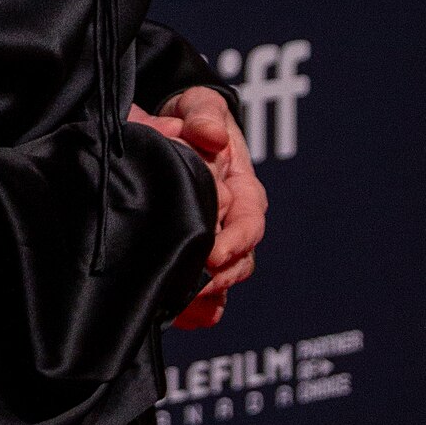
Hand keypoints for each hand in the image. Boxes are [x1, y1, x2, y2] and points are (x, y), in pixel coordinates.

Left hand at [128, 87, 266, 329]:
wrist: (177, 127)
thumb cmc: (196, 117)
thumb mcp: (200, 106)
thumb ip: (204, 115)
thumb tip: (211, 136)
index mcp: (244, 190)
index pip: (249, 224)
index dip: (235, 242)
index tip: (213, 254)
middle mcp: (234, 220)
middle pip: (239, 262)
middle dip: (219, 279)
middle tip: (191, 289)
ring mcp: (217, 241)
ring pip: (222, 281)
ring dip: (206, 298)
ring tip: (180, 309)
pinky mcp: (195, 254)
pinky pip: (203, 292)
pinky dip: (194, 309)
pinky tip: (176, 319)